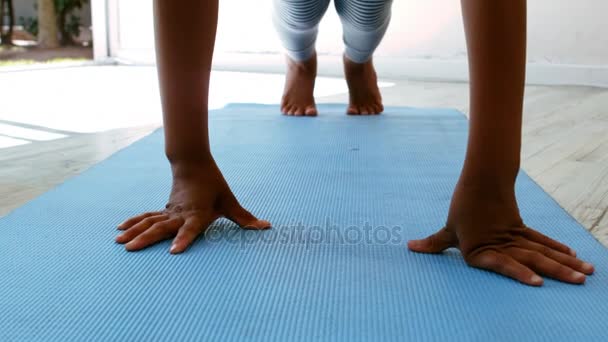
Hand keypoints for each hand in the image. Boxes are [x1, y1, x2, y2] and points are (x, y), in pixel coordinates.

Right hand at [116, 159, 269, 252]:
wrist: (194, 163)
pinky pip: (146, 217)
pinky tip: (120, 230)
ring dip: (134, 232)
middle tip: (131, 249)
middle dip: (146, 238)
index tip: (173, 251)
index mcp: (197, 213)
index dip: (184, 240)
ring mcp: (169, 211)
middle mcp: (180, 213)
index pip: (191, 229)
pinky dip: (133, 222)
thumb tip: (266, 227)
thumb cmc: (214, 185)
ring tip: (119, 243)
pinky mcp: (164, 209)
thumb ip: (244, 217)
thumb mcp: (230, 201)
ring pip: (149, 222)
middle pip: (162, 227)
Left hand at [408, 180, 593, 285]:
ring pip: (542, 251)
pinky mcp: (522, 229)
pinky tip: (573, 257)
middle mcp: (502, 244)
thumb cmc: (462, 207)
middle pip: (532, 259)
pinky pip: (542, 241)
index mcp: (482, 249)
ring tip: (585, 273)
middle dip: (556, 271)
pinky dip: (556, 249)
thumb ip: (434, 244)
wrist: (481, 180)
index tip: (538, 282)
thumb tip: (410, 248)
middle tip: (578, 281)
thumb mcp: (448, 229)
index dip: (519, 273)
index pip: (502, 263)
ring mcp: (515, 237)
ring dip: (563, 263)